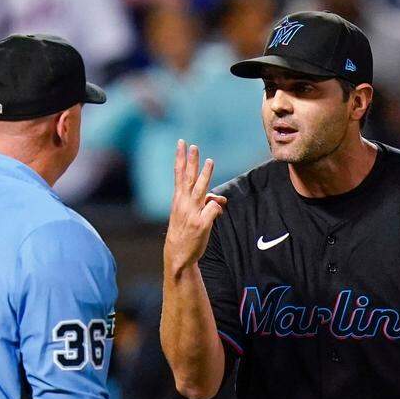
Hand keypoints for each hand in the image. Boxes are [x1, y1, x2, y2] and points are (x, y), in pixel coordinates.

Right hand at [164, 141, 225, 272]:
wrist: (178, 255)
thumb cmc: (184, 232)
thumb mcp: (191, 215)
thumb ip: (205, 203)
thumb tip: (221, 200)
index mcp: (178, 199)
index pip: (179, 174)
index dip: (181, 158)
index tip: (181, 143)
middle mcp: (184, 204)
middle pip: (188, 178)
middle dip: (191, 161)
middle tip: (193, 146)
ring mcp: (192, 213)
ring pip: (201, 190)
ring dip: (205, 175)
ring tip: (210, 161)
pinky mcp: (201, 224)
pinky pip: (213, 209)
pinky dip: (218, 209)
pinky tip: (218, 214)